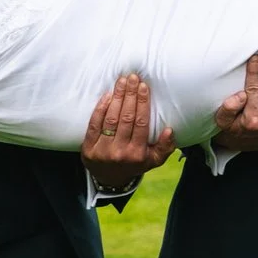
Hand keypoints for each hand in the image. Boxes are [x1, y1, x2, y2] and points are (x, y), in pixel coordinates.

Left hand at [82, 73, 174, 191]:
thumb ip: (164, 147)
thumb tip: (170, 130)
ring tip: (121, 81)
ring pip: (111, 119)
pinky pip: (94, 124)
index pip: (141, 123)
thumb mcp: (153, 160)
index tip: (143, 86)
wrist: (109, 180)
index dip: (142, 103)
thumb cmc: (134, 164)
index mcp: (137, 154)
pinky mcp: (88, 149)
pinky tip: (107, 95)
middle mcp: (120, 152)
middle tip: (132, 77)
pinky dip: (100, 108)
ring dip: (116, 97)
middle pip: (126, 118)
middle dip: (130, 95)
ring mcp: (103, 151)